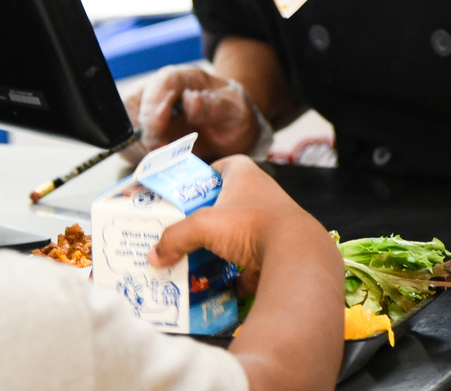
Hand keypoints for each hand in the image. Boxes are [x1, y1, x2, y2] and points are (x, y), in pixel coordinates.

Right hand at [121, 66, 269, 163]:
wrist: (230, 132)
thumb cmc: (231, 116)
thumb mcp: (233, 111)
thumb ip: (213, 106)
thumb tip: (190, 100)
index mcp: (182, 79)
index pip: (161, 83)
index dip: (154, 105)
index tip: (156, 129)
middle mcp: (159, 92)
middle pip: (134, 103)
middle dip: (143, 131)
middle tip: (161, 153)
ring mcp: (146, 111)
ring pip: (126, 125)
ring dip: (140, 146)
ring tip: (163, 161)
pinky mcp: (141, 132)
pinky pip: (128, 144)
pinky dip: (139, 157)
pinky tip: (159, 164)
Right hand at [148, 155, 325, 294]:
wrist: (297, 256)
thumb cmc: (250, 225)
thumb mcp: (203, 225)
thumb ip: (175, 238)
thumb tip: (154, 256)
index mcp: (245, 174)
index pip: (222, 165)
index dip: (204, 176)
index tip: (187, 192)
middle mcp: (262, 193)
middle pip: (228, 202)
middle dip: (208, 217)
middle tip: (185, 230)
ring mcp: (273, 222)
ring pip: (240, 232)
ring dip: (222, 245)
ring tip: (198, 257)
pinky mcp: (280, 249)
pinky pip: (253, 260)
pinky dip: (238, 272)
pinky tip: (221, 283)